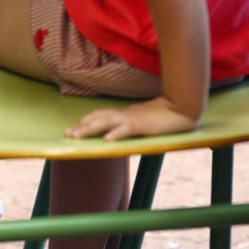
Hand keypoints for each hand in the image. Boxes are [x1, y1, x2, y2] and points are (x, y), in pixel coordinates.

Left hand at [64, 96, 199, 140]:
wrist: (182, 108)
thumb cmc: (162, 115)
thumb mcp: (140, 120)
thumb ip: (128, 123)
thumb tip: (117, 129)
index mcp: (123, 114)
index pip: (99, 115)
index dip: (85, 121)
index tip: (71, 129)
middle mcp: (124, 115)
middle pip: (97, 118)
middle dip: (81, 126)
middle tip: (66, 134)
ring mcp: (133, 119)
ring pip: (106, 122)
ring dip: (90, 129)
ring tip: (76, 136)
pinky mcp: (143, 125)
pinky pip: (127, 129)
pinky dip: (116, 134)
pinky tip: (107, 140)